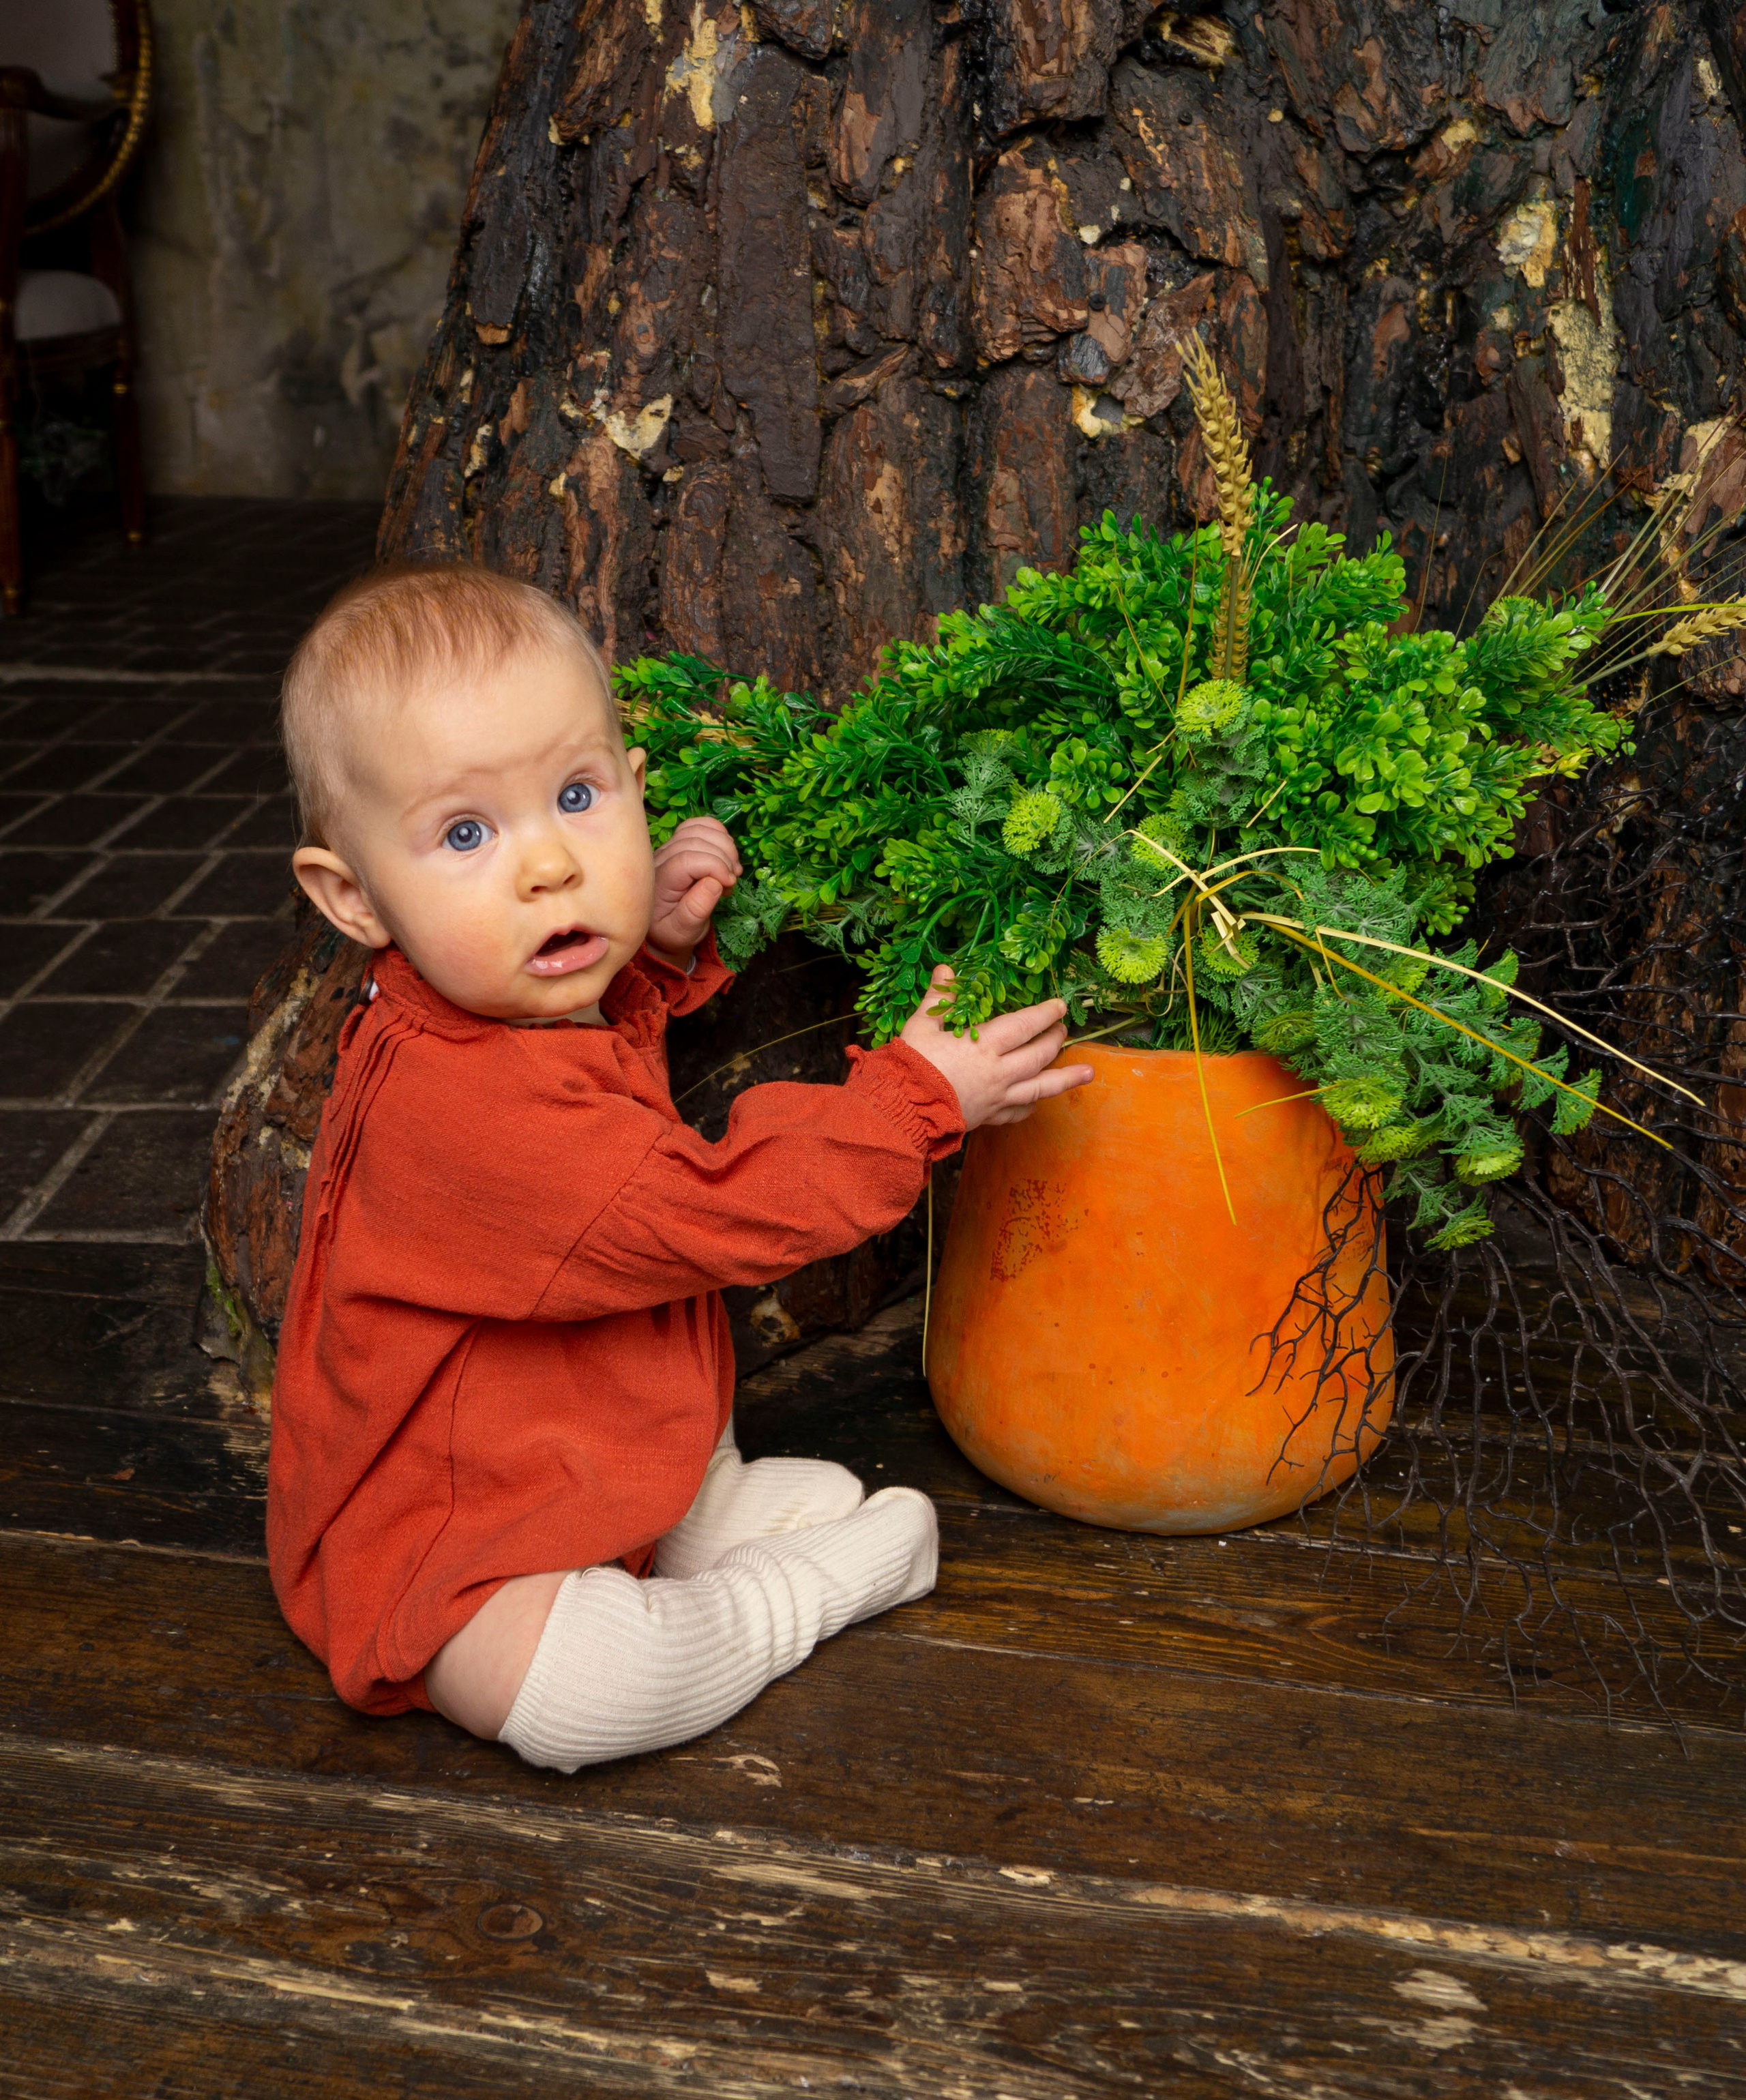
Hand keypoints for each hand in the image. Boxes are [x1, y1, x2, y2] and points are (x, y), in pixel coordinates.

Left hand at [647, 816, 740, 964]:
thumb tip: (715, 883)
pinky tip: (726, 852)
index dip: (715, 865)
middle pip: (695, 841)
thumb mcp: (683, 931)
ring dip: (723, 844)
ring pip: (697, 829)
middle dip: (723, 858)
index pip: (686, 859)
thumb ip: (695, 910)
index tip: (730, 883)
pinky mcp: (678, 842)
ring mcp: (668, 848)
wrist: (664, 927)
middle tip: (733, 881)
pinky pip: (698, 825)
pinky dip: (717, 832)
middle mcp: (660, 860)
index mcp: (659, 883)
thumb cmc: (673, 931)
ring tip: (732, 869)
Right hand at [899, 965, 1093, 1129]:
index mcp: (984, 1045)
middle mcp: (999, 1072)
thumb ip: (939, 998)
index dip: (1045, 1014)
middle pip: (1039, 1054)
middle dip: (1055, 1040)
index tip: (1060, 1006)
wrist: (902, 1109)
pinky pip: (1019, 1111)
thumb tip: (946, 969)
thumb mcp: (921, 1025)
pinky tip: (1038, 1101)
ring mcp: (998, 1096)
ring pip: (1041, 1087)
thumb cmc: (912, 1064)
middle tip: (1064, 1031)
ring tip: (1090, 1073)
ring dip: (1067, 1078)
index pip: (1025, 1025)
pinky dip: (1031, 1104)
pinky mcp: (990, 1116)